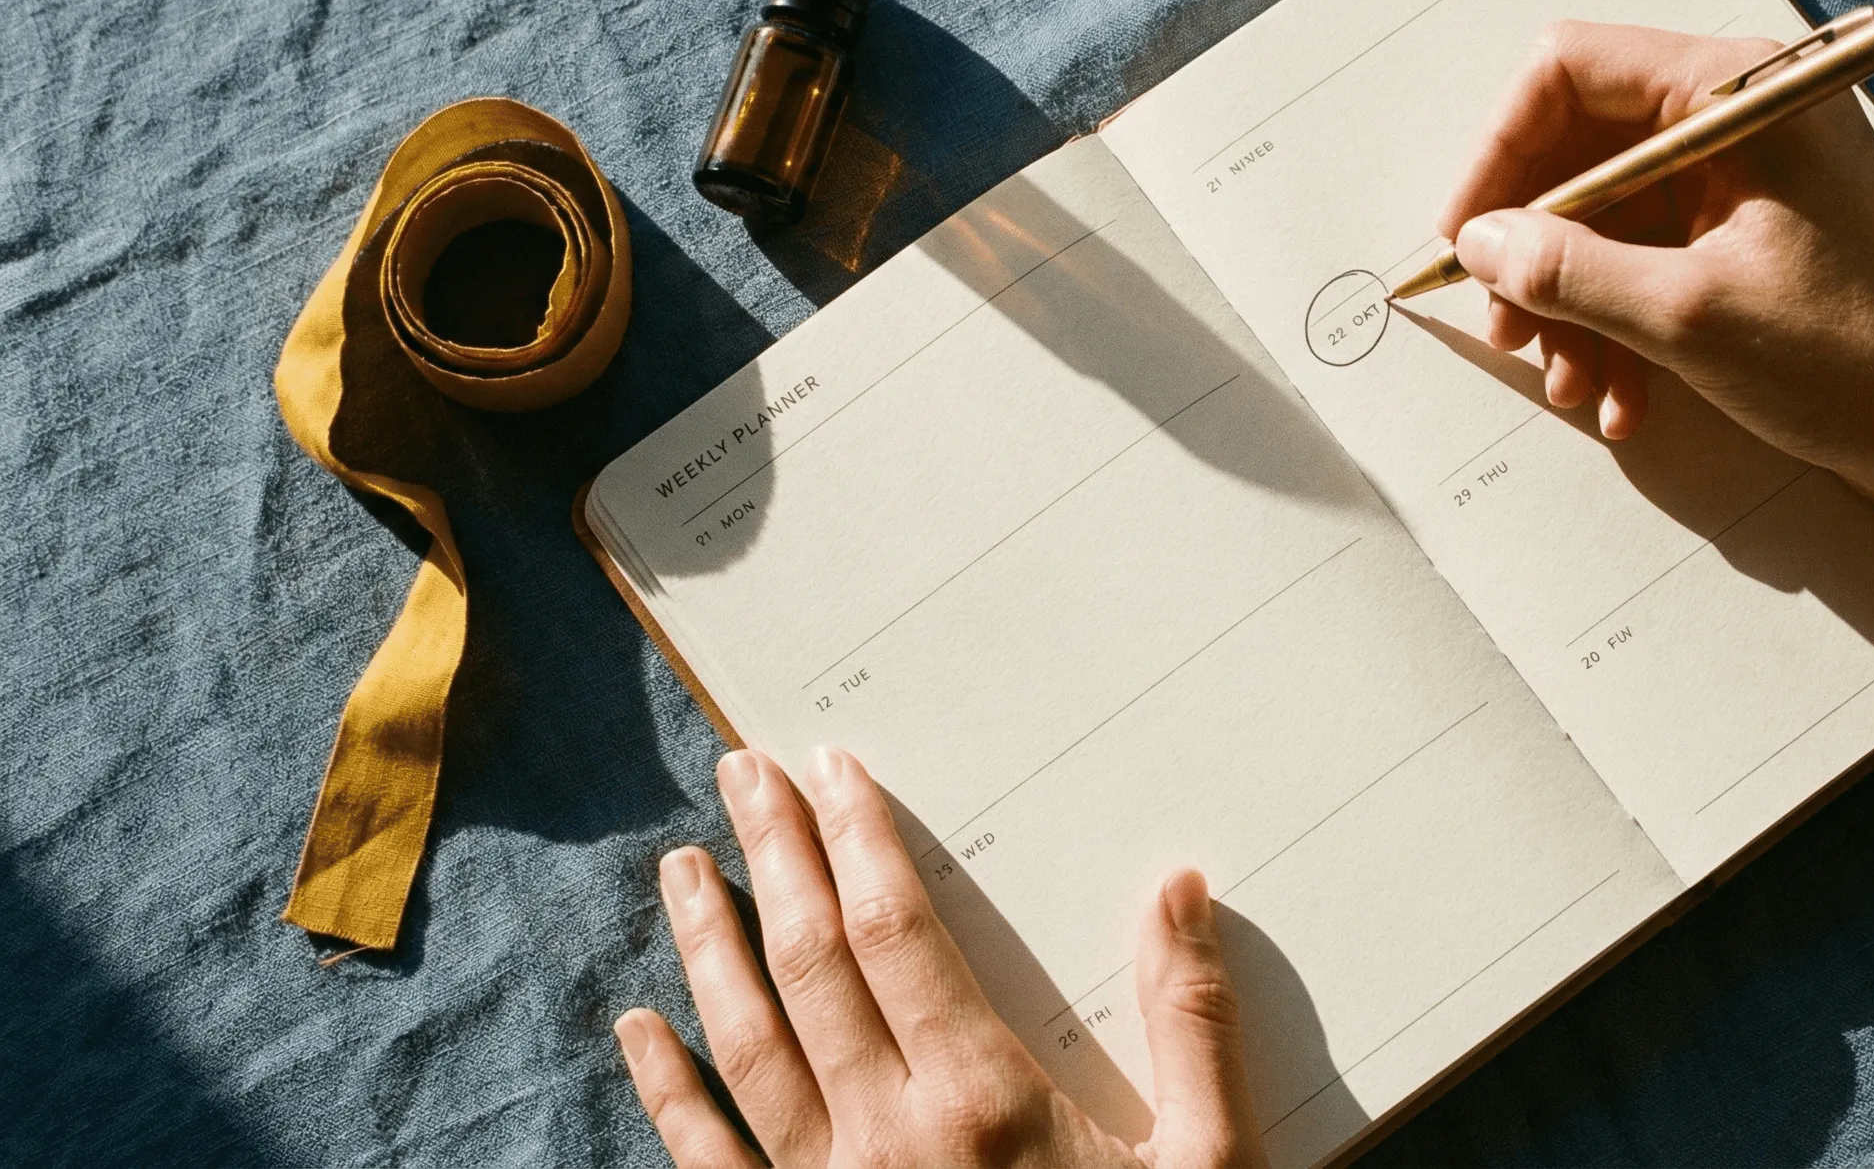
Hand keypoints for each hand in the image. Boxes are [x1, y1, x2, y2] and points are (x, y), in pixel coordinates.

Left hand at [614, 748, 1265, 1168]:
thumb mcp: (1208, 1168)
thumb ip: (1194, 1027)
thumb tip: (1182, 890)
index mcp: (985, 1101)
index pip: (897, 933)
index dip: (859, 840)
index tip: (832, 768)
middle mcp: (887, 1136)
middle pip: (810, 967)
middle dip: (775, 859)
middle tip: (744, 772)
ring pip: (745, 1047)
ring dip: (708, 946)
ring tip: (684, 864)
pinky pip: (710, 1163)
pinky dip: (667, 1092)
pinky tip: (641, 1029)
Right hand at [1435, 20, 1873, 502]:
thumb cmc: (1852, 359)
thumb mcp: (1685, 316)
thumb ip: (1568, 271)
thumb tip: (1482, 243)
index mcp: (1739, 90)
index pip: (1570, 71)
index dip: (1499, 154)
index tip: (1467, 240)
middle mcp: (1743, 111)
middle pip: (1584, 146)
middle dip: (1536, 246)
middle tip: (1506, 328)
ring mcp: (1753, 171)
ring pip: (1613, 214)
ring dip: (1574, 301)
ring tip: (1570, 382)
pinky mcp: (1758, 229)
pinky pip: (1655, 256)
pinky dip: (1623, 321)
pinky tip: (1623, 395)